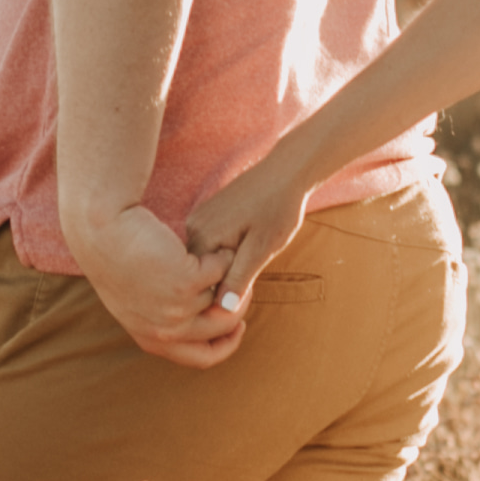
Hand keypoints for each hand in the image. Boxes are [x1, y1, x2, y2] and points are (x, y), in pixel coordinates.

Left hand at [69, 201, 242, 368]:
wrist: (101, 229)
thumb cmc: (117, 258)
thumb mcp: (136, 299)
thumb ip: (162, 318)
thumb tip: (200, 324)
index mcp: (152, 339)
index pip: (202, 358)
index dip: (226, 344)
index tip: (238, 325)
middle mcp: (165, 331)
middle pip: (222, 328)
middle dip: (239, 305)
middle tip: (241, 282)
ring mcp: (176, 309)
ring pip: (223, 296)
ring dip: (228, 275)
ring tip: (220, 256)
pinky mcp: (185, 282)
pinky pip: (222, 272)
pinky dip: (222, 256)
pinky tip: (212, 244)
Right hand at [182, 156, 315, 311]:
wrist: (286, 172)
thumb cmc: (278, 209)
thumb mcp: (262, 248)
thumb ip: (240, 278)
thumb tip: (223, 308)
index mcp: (203, 236)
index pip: (198, 283)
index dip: (222, 292)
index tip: (248, 285)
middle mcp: (193, 226)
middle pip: (199, 271)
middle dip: (223, 278)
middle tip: (253, 266)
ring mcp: (198, 218)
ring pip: (205, 259)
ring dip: (225, 265)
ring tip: (252, 251)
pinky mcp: (207, 214)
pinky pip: (209, 244)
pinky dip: (225, 251)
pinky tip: (247, 241)